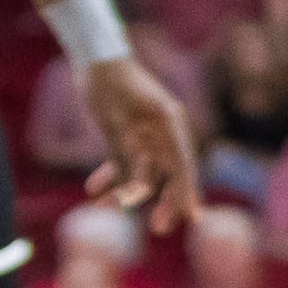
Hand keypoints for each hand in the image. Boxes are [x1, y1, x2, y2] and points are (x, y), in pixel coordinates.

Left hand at [80, 55, 198, 231]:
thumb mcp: (115, 117)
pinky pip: (122, 165)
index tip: (195, 218)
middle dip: (164, 202)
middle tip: (159, 228)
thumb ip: (124, 153)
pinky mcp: (126, 138)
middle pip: (169, 175)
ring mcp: (145, 136)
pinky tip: (93, 191)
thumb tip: (135, 192)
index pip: (184, 166)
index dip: (189, 193)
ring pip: (142, 173)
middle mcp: (163, 133)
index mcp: (171, 124)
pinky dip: (110, 178)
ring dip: (125, 192)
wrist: (93, 59)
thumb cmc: (109, 81)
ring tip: (105, 209)